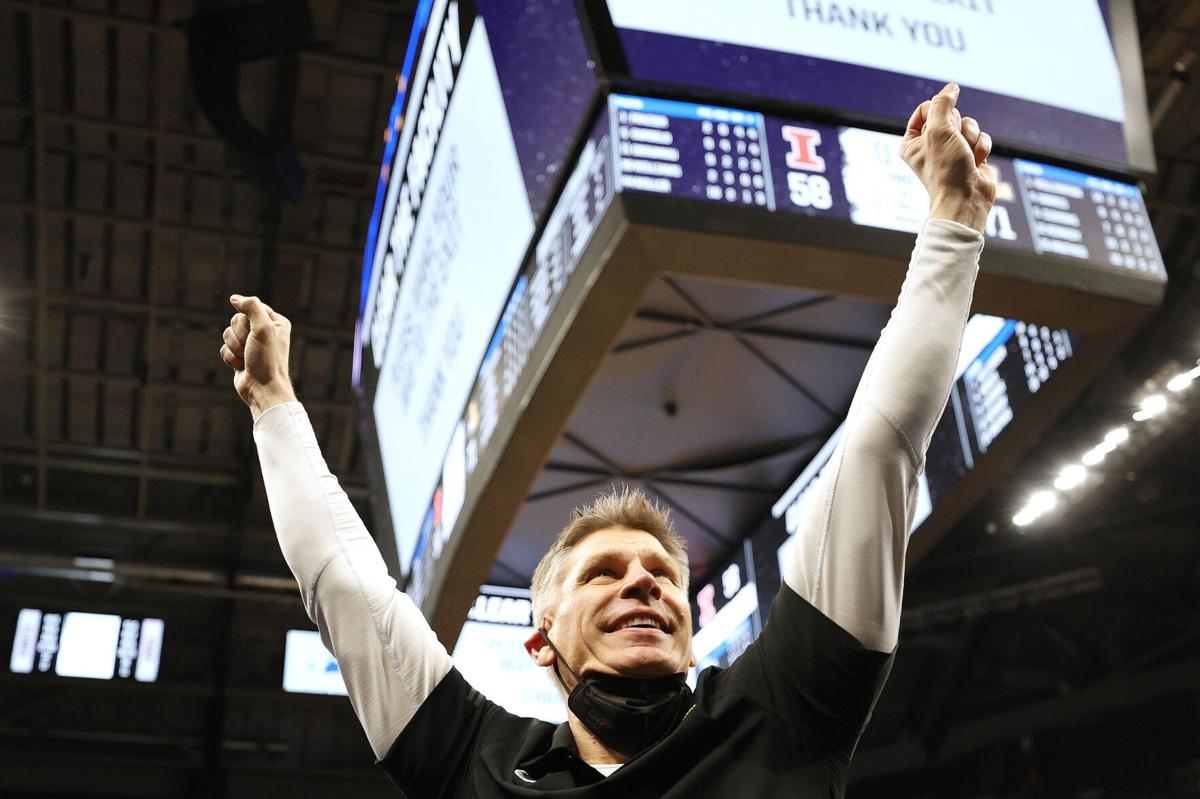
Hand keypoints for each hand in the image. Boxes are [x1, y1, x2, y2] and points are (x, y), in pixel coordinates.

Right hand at [219, 294, 296, 419]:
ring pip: (227, 334)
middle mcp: (264, 331)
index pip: (251, 307)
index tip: (255, 332)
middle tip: (251, 348)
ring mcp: (251, 344)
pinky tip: (242, 367)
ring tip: (247, 359)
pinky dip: (231, 358)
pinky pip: (224, 348)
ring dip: (234, 348)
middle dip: (240, 335)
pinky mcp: (239, 356)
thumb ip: (251, 307)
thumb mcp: (263, 328)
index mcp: (275, 322)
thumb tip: (234, 298)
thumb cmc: (267, 360)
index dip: (247, 320)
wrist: (262, 389)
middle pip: (236, 320)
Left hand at [900, 83, 996, 232]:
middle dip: (956, 127)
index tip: (938, 129)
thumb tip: (951, 87)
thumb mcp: (938, 129)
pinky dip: (982, 148)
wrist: (966, 198)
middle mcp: (930, 145)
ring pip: (968, 124)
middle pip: (950, 114)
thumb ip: (942, 103)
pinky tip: (976, 163)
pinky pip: (981, 137)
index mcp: (911, 142)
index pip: (926, 108)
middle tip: (953, 145)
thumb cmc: (946, 169)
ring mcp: (952, 151)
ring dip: (971, 137)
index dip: (937, 112)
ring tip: (965, 156)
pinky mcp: (971, 156)